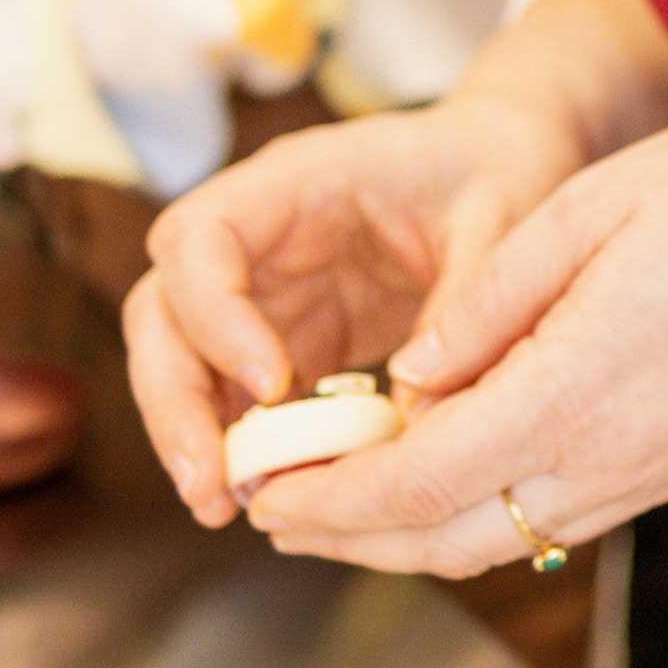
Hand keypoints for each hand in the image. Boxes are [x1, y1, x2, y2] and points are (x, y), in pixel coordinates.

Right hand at [126, 84, 592, 526]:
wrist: (503, 161)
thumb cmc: (496, 171)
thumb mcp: (499, 224)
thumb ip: (461, 310)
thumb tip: (415, 420)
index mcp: (296, 181)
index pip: (201, 237)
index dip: (216, 314)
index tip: (272, 382)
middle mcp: (259, 234)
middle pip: (164, 309)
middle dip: (173, 398)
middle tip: (209, 484)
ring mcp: (266, 289)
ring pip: (185, 359)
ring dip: (193, 433)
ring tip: (225, 506)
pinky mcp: (288, 336)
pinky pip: (237, 393)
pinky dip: (241, 443)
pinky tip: (266, 496)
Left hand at [235, 109, 667, 576]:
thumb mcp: (595, 206)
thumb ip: (491, 295)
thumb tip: (411, 371)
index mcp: (571, 392)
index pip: (417, 479)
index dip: (330, 497)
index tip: (267, 491)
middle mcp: (602, 460)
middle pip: (442, 538)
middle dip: (346, 536)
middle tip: (275, 509)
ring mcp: (639, 476)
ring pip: (492, 542)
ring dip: (402, 537)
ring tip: (337, 505)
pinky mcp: (665, 470)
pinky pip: (543, 520)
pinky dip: (469, 517)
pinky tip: (440, 478)